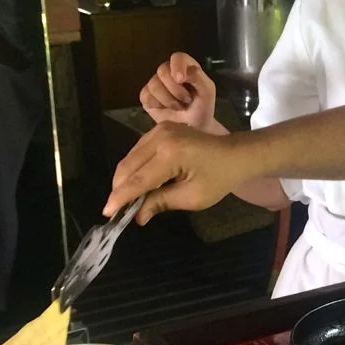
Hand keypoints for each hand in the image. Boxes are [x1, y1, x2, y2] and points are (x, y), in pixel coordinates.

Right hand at [103, 123, 252, 221]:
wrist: (236, 153)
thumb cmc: (219, 178)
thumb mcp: (192, 197)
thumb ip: (161, 203)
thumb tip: (138, 216)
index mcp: (170, 154)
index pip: (138, 180)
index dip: (121, 198)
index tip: (108, 213)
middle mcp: (160, 137)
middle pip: (128, 166)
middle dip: (119, 189)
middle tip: (116, 210)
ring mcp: (159, 129)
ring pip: (130, 158)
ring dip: (125, 179)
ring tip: (125, 199)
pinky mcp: (160, 128)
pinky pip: (139, 150)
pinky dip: (135, 168)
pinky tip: (137, 183)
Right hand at [139, 52, 216, 130]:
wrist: (196, 127)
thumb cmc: (203, 107)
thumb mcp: (207, 91)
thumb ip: (197, 77)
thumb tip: (178, 75)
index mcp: (185, 67)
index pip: (177, 57)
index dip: (177, 66)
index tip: (180, 79)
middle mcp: (168, 72)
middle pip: (162, 70)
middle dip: (175, 89)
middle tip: (187, 100)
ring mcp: (156, 84)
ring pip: (154, 85)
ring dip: (169, 100)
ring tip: (179, 107)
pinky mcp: (147, 97)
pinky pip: (146, 96)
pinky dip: (158, 105)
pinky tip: (167, 110)